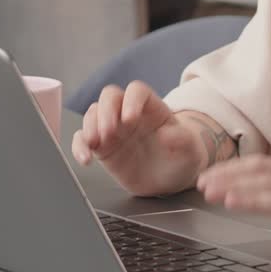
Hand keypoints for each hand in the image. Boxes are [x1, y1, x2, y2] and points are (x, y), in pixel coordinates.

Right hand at [71, 82, 205, 196]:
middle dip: (106, 111)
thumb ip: (183, 140)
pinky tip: (85, 159)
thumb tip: (169, 134)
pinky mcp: (102, 147)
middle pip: (110, 97)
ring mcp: (113, 129)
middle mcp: (128, 113)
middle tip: (109, 132)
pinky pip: (83, 140)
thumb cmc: (182, 157)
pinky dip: (79, 147)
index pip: (137, 91)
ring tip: (94, 145)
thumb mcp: (192, 150)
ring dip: (90, 126)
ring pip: (93, 114)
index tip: (130, 119)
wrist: (171, 179)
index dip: (131, 101)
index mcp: (152, 107)